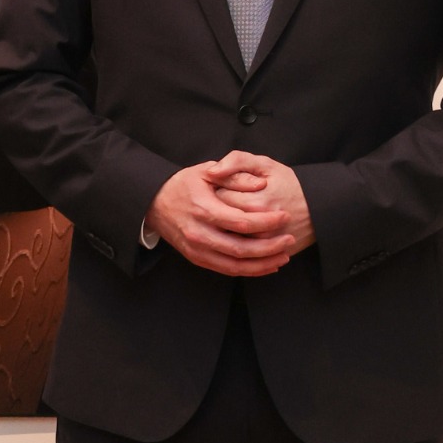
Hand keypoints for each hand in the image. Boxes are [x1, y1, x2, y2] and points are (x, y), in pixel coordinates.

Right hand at [145, 160, 293, 276]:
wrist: (153, 203)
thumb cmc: (182, 185)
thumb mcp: (205, 171)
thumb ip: (234, 176)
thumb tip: (261, 184)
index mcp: (203, 209)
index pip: (241, 222)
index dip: (266, 222)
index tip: (284, 216)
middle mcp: (200, 233)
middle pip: (241, 248)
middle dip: (270, 247)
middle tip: (289, 239)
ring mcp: (197, 249)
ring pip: (236, 265)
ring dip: (263, 264)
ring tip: (284, 256)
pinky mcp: (197, 258)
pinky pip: (227, 270)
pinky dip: (249, 271)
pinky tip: (266, 265)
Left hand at [210, 151, 315, 252]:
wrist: (320, 208)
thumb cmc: (289, 183)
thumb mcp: (265, 164)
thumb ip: (236, 161)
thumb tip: (212, 172)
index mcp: (255, 202)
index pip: (220, 198)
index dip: (219, 190)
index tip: (226, 186)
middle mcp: (259, 228)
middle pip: (223, 220)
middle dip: (221, 209)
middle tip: (230, 201)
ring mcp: (265, 245)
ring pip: (231, 239)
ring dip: (227, 228)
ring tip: (236, 215)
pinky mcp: (270, 256)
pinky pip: (244, 253)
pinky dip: (239, 243)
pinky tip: (242, 231)